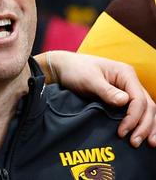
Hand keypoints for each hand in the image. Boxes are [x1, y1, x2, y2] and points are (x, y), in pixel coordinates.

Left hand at [38, 50, 155, 147]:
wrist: (64, 67)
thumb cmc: (76, 70)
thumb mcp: (89, 79)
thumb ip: (106, 91)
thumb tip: (125, 101)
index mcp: (126, 74)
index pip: (138, 99)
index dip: (133, 117)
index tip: (122, 131)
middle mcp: (130, 82)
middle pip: (147, 106)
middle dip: (144, 125)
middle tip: (134, 142)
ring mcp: (128, 90)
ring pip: (147, 110)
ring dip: (148, 126)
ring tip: (148, 144)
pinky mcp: (122, 98)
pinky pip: (137, 111)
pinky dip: (141, 123)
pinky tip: (143, 134)